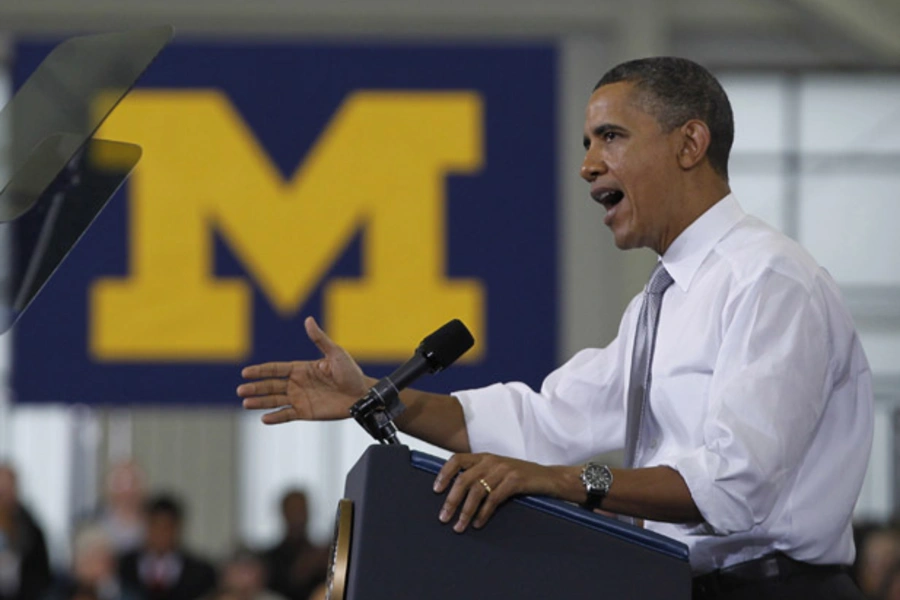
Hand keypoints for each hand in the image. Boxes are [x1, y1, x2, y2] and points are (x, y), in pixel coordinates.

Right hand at [238, 317, 368, 423]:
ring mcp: (300, 398)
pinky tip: (264, 418)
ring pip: (275, 400)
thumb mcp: (335, 353)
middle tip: (241, 389)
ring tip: (246, 403)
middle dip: (255, 387)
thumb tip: (308, 320)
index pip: (276, 369)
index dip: (261, 371)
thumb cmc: (351, 372)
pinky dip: (276, 417)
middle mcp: (297, 383)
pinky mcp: (305, 412)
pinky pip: (287, 415)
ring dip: (260, 402)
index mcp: (302, 368)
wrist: (362, 394)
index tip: (246, 372)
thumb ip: (319, 339)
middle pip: (271, 385)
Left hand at [433, 453, 566, 532]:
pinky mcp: (515, 481)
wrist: (551, 478)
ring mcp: (504, 470)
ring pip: (476, 491)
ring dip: (465, 511)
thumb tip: (455, 492)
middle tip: (443, 517)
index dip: (444, 474)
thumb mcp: (499, 471)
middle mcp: (491, 461)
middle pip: (463, 479)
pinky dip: (483, 513)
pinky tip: (478, 523)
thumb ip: (481, 475)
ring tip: (459, 526)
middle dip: (451, 500)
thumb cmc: (522, 478)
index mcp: (485, 457)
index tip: (436, 490)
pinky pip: (493, 499)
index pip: (457, 459)